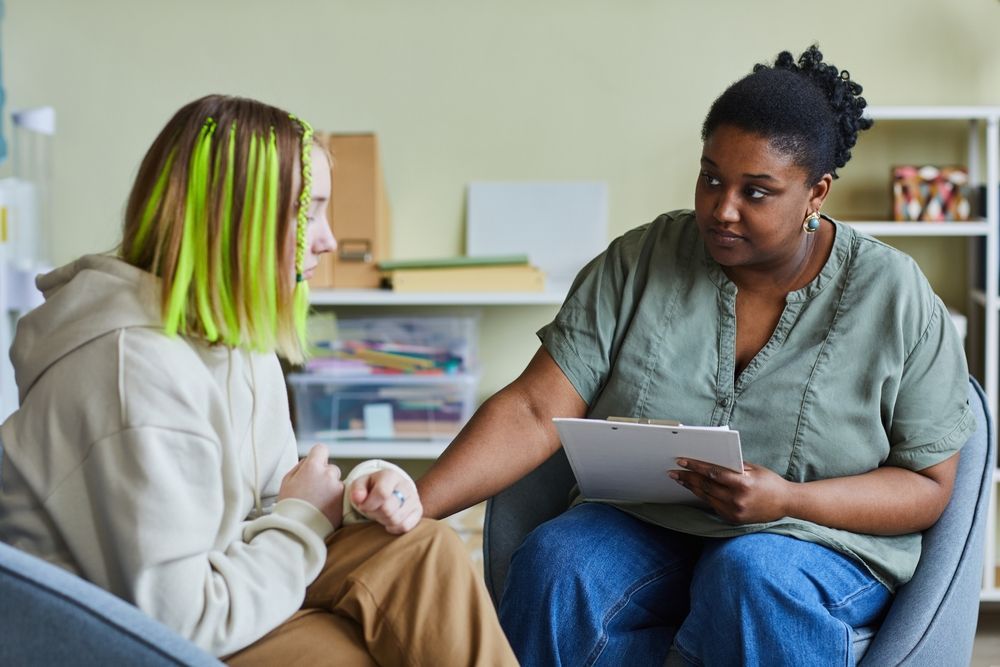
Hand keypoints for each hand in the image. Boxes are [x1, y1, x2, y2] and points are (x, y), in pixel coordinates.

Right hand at [279, 444, 344, 528]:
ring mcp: (338, 488)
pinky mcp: (344, 501)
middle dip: (324, 476)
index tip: (315, 464)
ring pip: (336, 482)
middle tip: (313, 490)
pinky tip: (324, 509)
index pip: (321, 449)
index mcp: (313, 467)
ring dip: (330, 488)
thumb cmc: (289, 505)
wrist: (297, 530)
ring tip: (318, 503)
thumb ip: (301, 466)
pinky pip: (341, 495)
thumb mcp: (287, 481)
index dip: (317, 455)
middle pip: (331, 468)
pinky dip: (335, 500)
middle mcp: (328, 474)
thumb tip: (310, 460)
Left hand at [349, 469, 421, 534]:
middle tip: (372, 509)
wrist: (390, 489)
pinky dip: (394, 527)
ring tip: (380, 513)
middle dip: (375, 513)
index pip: (382, 493)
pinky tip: (389, 520)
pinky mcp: (418, 511)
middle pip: (388, 509)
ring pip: (396, 519)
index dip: (369, 504)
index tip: (363, 505)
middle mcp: (405, 485)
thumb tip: (358, 498)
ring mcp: (414, 499)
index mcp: (390, 476)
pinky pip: (405, 526)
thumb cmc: (373, 487)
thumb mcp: (361, 484)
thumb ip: (357, 490)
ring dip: (383, 520)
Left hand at [670, 458, 791, 524]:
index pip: (713, 473)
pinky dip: (703, 497)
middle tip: (673, 472)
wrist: (786, 504)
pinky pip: (713, 506)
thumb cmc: (770, 482)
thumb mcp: (753, 469)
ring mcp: (734, 511)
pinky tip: (695, 490)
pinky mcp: (733, 519)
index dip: (695, 467)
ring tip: (680, 480)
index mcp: (742, 483)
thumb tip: (710, 459)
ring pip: (706, 497)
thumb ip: (733, 466)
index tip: (681, 461)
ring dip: (691, 488)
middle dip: (687, 478)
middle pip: (705, 486)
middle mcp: (737, 499)